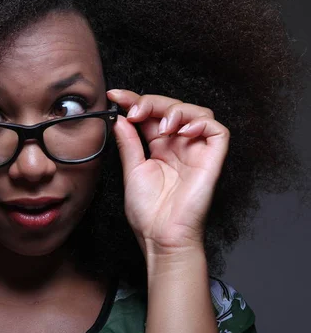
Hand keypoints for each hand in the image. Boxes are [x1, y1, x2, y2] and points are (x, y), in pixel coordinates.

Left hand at [107, 90, 229, 255]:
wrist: (161, 237)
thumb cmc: (148, 212)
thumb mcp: (132, 170)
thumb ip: (129, 143)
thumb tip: (119, 119)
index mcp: (159, 148)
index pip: (151, 115)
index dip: (135, 101)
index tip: (114, 95)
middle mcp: (179, 146)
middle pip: (172, 108)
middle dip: (151, 102)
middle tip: (133, 109)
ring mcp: (196, 152)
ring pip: (197, 113)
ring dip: (176, 109)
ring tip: (160, 124)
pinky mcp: (212, 160)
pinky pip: (217, 131)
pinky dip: (201, 123)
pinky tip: (182, 130)